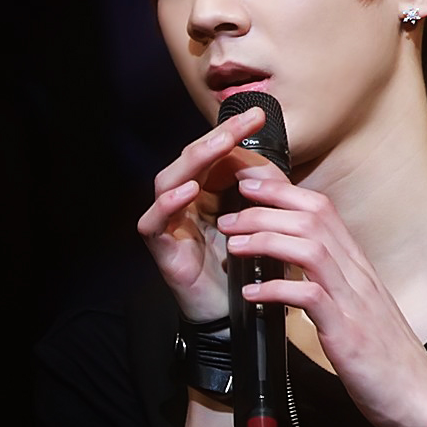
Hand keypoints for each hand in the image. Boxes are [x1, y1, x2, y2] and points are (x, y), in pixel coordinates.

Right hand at [136, 107, 287, 321]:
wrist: (235, 313)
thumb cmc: (245, 265)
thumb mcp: (260, 222)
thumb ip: (262, 194)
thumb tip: (271, 164)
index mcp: (206, 192)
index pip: (214, 153)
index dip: (233, 132)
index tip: (260, 113)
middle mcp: (183, 202)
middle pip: (191, 159)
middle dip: (218, 137)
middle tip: (243, 121)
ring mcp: (169, 223)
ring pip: (168, 181)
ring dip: (194, 161)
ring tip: (218, 145)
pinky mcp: (160, 248)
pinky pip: (155, 220)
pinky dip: (169, 203)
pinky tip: (188, 190)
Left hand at [216, 176, 426, 426]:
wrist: (421, 398)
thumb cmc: (386, 357)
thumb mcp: (359, 308)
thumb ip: (334, 281)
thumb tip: (299, 264)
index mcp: (358, 266)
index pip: (323, 208)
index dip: (283, 190)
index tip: (249, 183)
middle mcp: (358, 274)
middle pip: (313, 218)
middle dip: (266, 208)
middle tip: (229, 214)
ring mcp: (355, 301)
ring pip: (311, 248)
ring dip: (267, 239)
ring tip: (233, 244)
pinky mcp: (348, 332)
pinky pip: (310, 298)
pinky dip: (278, 289)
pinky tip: (252, 294)